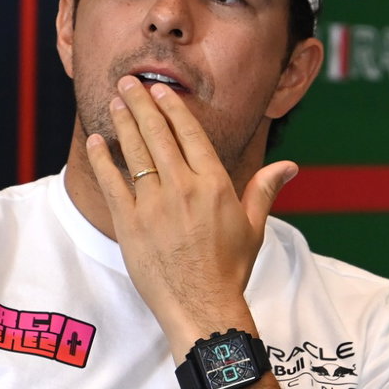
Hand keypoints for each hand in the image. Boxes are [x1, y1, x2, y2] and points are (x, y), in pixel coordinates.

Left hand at [86, 77, 296, 348]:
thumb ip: (264, 189)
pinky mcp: (131, 223)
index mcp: (215, 185)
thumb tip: (290, 166)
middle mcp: (184, 188)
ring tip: (114, 102)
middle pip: (158, 134)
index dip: (173, 108)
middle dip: (141, 103)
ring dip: (123, 123)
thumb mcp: (253, 226)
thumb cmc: (230, 269)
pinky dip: (103, 159)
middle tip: (128, 82)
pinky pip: (112, 182)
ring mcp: (155, 205)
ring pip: (135, 152)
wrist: (203, 306)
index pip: (190, 134)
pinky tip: (98, 142)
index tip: (160, 90)